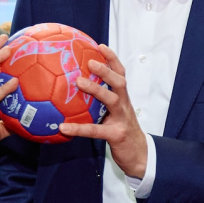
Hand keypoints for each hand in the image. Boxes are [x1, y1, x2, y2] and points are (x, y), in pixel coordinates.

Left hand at [60, 44, 149, 178]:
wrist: (140, 156)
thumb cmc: (122, 133)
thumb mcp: (114, 115)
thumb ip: (101, 104)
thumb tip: (77, 92)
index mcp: (123, 99)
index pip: (120, 74)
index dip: (112, 59)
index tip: (100, 46)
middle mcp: (124, 106)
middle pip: (119, 82)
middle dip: (106, 70)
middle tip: (90, 61)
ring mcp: (122, 120)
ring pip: (112, 100)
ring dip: (96, 89)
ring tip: (78, 82)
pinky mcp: (116, 135)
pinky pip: (96, 130)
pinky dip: (78, 128)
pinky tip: (63, 127)